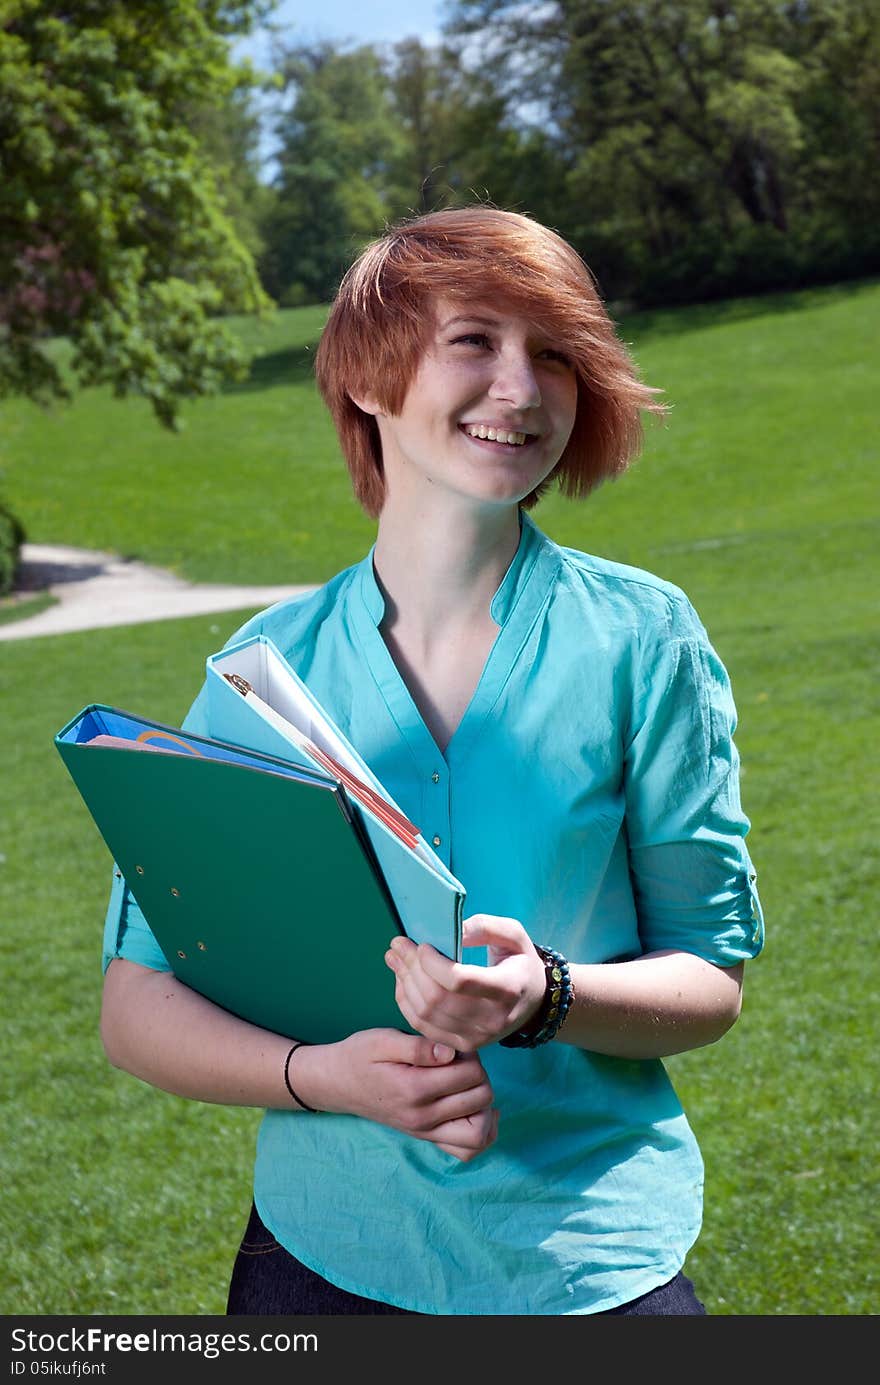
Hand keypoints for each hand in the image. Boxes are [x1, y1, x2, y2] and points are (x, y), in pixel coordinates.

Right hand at [300, 1027, 497, 1161]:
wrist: (339, 1083)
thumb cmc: (361, 1056)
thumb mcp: (382, 1040)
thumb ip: (418, 1046)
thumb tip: (451, 1053)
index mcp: (415, 1089)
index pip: (470, 1074)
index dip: (470, 1054)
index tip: (454, 1048)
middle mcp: (424, 1117)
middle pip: (481, 1098)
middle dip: (480, 1074)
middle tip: (461, 1062)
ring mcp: (426, 1131)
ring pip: (480, 1133)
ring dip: (485, 1105)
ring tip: (469, 1085)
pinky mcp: (427, 1137)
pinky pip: (467, 1150)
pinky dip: (482, 1132)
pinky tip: (478, 1110)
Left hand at [384, 914, 546, 1050]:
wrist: (533, 1003)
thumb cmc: (520, 963)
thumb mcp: (514, 935)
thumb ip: (485, 927)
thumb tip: (452, 931)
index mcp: (507, 989)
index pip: (460, 981)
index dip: (433, 963)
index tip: (423, 945)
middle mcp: (492, 1019)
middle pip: (437, 998)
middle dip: (412, 968)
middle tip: (398, 945)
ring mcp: (476, 1036)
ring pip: (426, 1014)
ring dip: (404, 983)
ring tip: (395, 958)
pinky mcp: (462, 1044)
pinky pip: (423, 1027)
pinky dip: (407, 1003)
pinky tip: (403, 982)